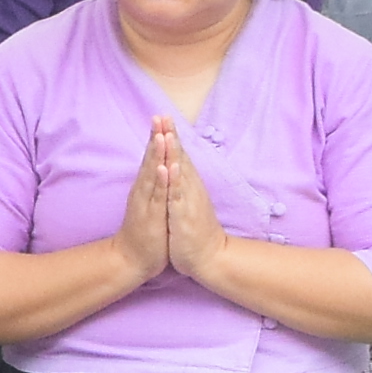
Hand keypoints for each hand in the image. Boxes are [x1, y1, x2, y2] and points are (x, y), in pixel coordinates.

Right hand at [115, 122, 179, 282]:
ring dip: (157, 155)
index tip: (161, 116)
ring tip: (161, 135)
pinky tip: (165, 168)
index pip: (151, 158)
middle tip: (159, 116)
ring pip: (152, 174)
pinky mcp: (151, 216)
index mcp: (145, 187)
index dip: (156, 137)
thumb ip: (151, 186)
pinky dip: (161, 181)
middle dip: (155, 137)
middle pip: (150, 159)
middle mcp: (143, 191)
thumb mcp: (149, 204)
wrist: (130, 259)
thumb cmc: (143, 232)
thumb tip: (155, 169)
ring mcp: (146, 203)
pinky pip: (157, 196)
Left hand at [149, 116, 224, 275]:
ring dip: (173, 152)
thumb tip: (180, 169)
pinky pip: (179, 195)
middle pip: (180, 157)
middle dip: (171, 135)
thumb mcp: (187, 203)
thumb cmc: (195, 231)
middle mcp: (190, 189)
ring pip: (180, 171)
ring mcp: (188, 201)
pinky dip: (175, 180)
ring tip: (166, 132)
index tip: (162, 116)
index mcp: (188, 185)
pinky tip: (171, 166)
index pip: (179, 155)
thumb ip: (184, 186)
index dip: (170, 136)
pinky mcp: (185, 215)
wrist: (209, 258)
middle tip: (163, 114)